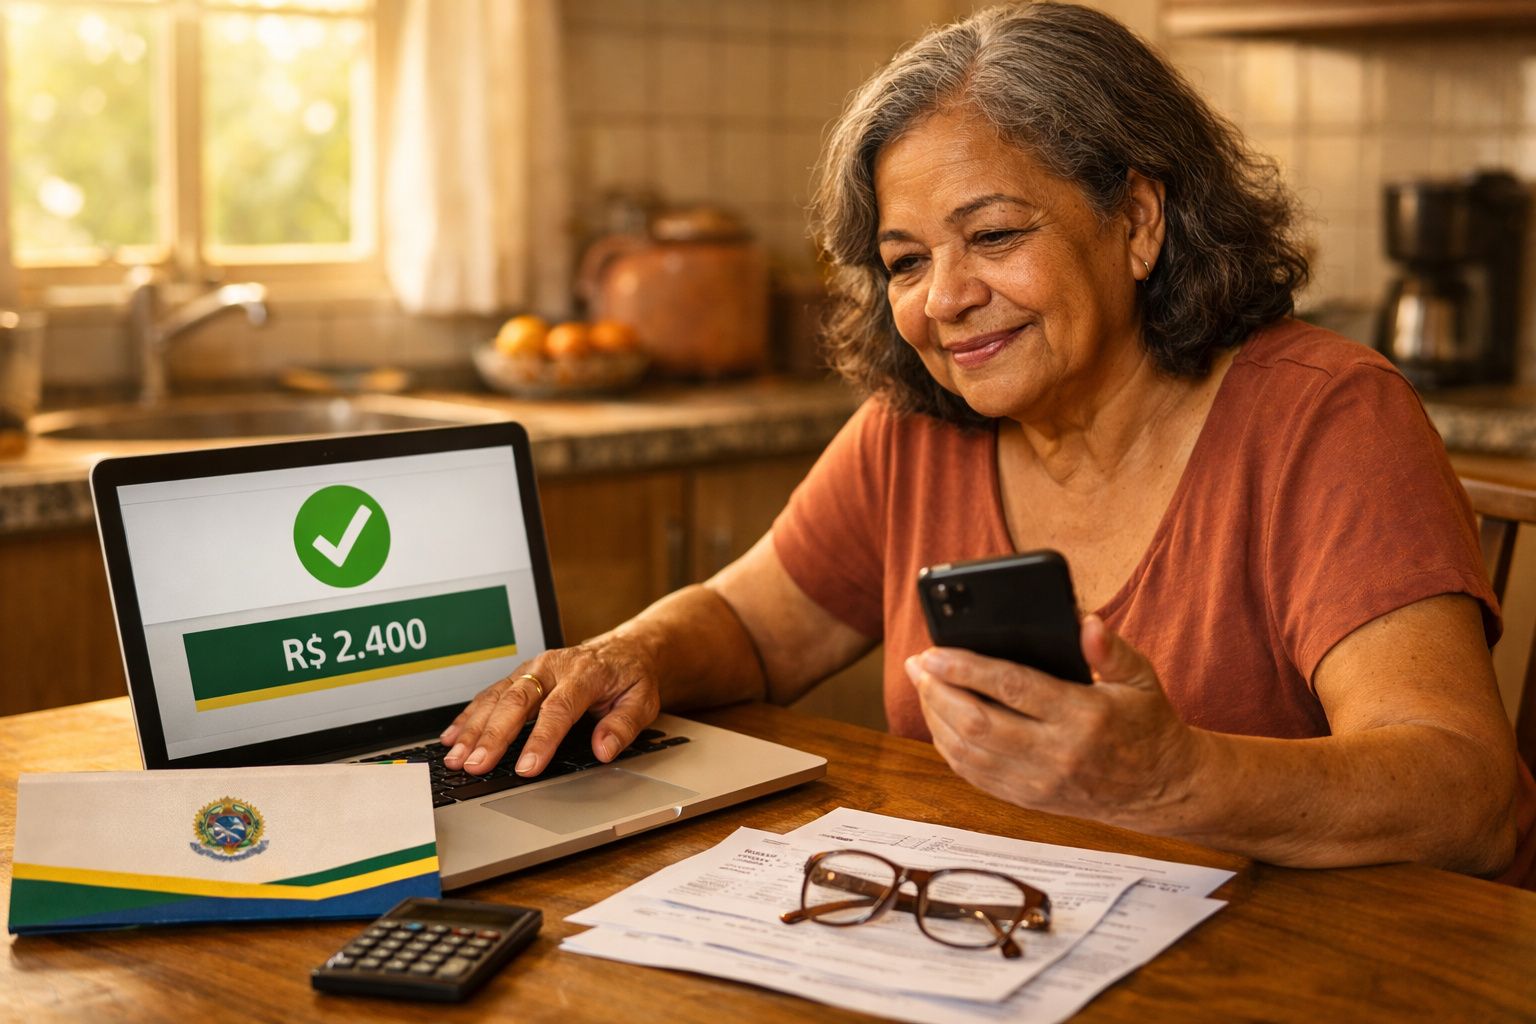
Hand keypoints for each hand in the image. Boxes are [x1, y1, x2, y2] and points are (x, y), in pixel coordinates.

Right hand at [439, 634, 660, 776]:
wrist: (625, 649)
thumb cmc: (631, 677)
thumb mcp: (643, 700)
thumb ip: (623, 725)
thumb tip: (604, 750)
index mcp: (584, 673)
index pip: (558, 709)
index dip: (541, 739)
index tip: (527, 768)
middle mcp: (553, 667)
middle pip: (517, 701)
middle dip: (493, 736)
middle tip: (477, 766)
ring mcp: (533, 669)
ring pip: (497, 697)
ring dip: (473, 729)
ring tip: (456, 758)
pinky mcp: (520, 675)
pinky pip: (490, 694)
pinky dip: (469, 716)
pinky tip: (452, 737)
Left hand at [904, 615, 1203, 825]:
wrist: (1162, 790)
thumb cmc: (1148, 724)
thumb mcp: (1142, 679)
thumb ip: (1111, 650)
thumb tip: (1085, 622)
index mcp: (1084, 717)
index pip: (1013, 688)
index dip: (967, 668)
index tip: (933, 652)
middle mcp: (1057, 755)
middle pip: (978, 724)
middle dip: (938, 691)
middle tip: (917, 664)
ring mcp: (1038, 783)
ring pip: (968, 752)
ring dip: (935, 717)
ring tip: (923, 686)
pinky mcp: (1028, 800)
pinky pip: (974, 775)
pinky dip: (948, 746)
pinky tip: (939, 719)